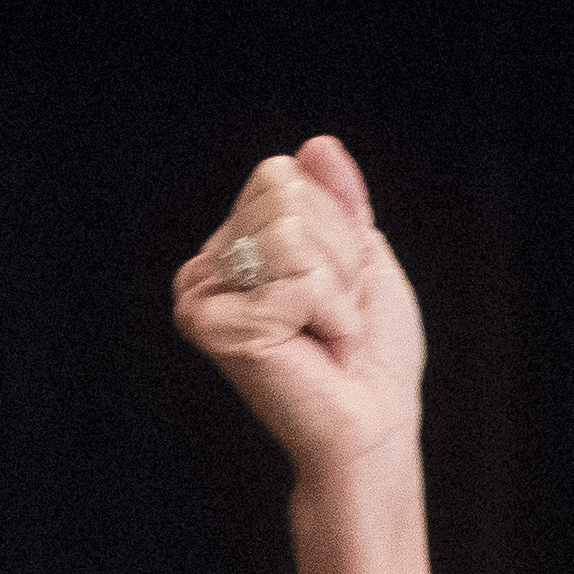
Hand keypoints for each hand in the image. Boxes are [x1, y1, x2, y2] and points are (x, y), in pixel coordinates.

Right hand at [170, 136, 425, 493]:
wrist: (371, 427)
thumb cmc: (369, 357)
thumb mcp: (361, 257)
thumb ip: (337, 200)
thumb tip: (317, 145)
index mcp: (234, 245)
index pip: (282, 175)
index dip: (335, 226)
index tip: (336, 286)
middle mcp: (206, 267)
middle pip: (284, 195)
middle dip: (336, 254)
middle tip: (331, 314)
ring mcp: (202, 296)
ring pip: (290, 232)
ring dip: (334, 288)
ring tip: (323, 333)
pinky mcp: (216, 326)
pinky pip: (298, 278)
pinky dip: (330, 314)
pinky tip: (316, 350)